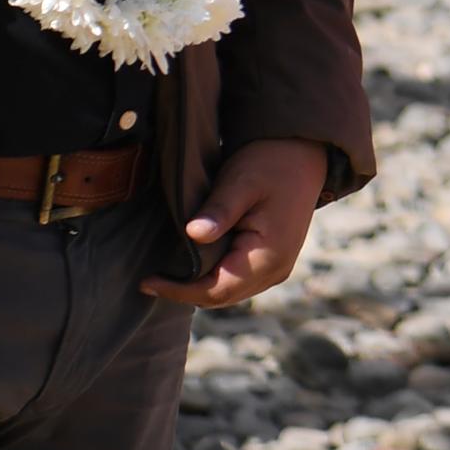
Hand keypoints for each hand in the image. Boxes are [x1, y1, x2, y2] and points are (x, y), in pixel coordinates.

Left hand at [149, 138, 334, 307]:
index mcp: (269, 256)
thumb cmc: (271, 163)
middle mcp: (276, 270)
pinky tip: (192, 264)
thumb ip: (219, 210)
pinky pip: (237, 281)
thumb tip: (193, 234)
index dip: (179, 291)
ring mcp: (277, 268)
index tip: (146, 282)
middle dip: (185, 292)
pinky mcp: (272, 261)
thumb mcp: (241, 182)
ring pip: (229, 292)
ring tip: (167, 273)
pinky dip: (213, 278)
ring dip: (199, 287)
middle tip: (149, 280)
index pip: (216, 291)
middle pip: (222, 297)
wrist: (302, 152)